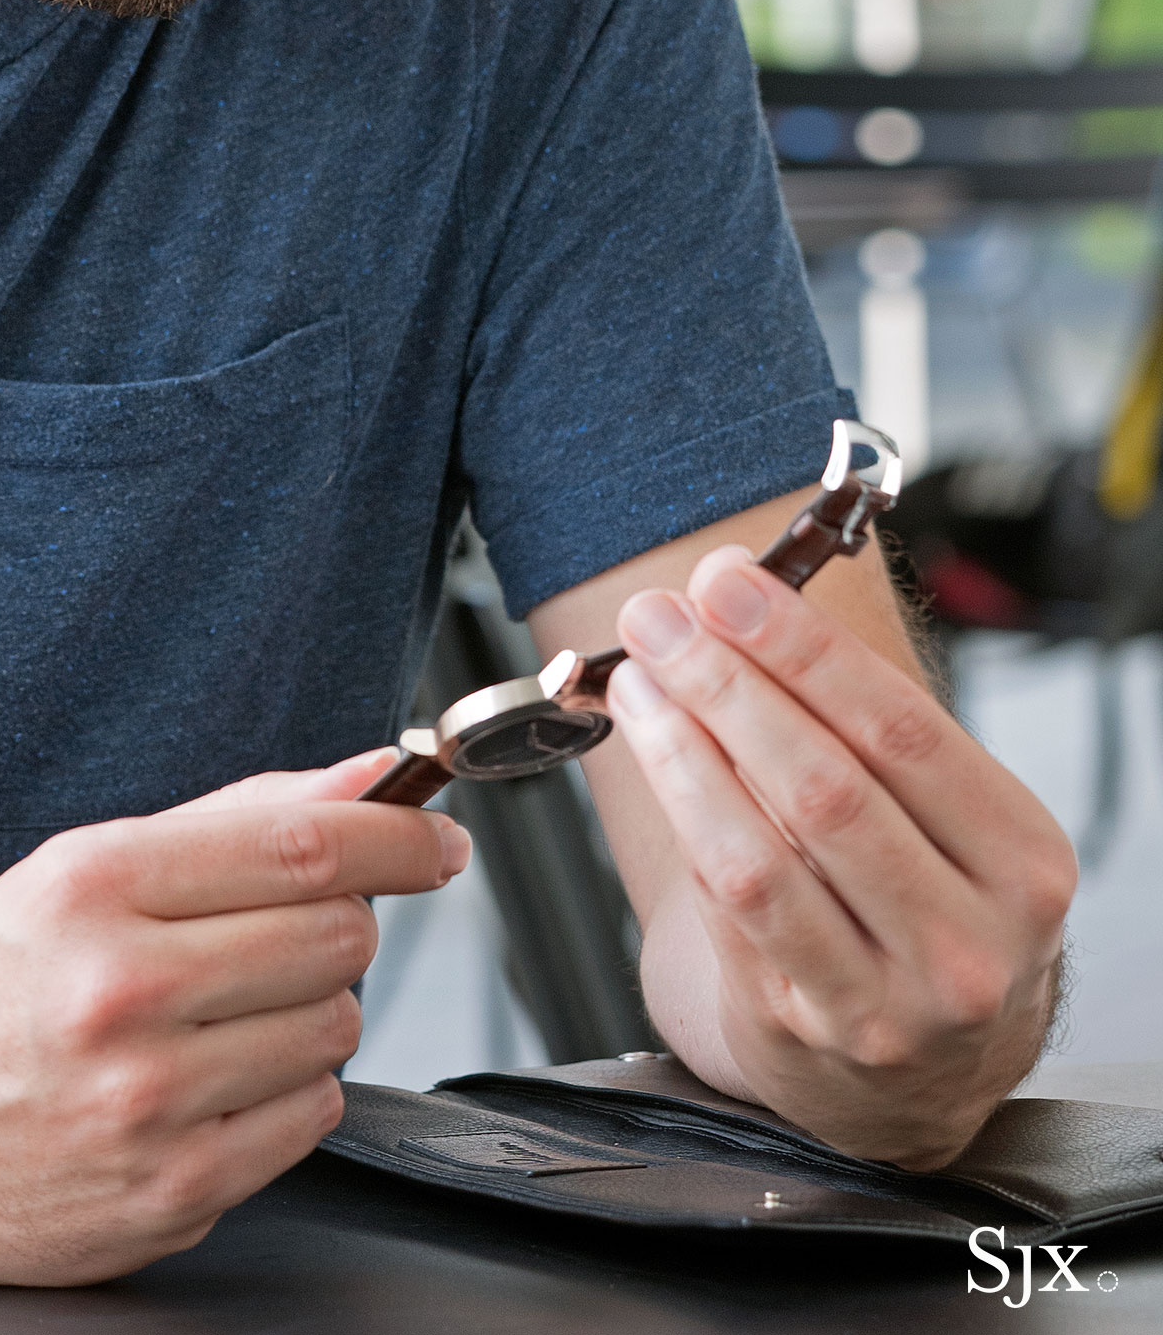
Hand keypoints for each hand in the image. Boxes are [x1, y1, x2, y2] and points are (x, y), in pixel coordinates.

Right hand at [0, 751, 466, 1332]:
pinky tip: (213, 1079)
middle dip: (340, 922)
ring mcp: (149, 1105)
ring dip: (309, 1010)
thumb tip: (367, 780)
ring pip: (336, 1027)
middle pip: (337, 935)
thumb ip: (237, 820)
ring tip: (222, 1012)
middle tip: (279, 931)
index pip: (303, 846)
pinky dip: (287, 1091)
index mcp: (96, 890)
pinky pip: (310, 1117)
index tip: (437, 836)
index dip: (398, 834)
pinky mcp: (173, 1192)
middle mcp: (121, 996)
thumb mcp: (86, 868)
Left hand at [608, 545, 1074, 1167]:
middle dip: (726, 685)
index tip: (727, 583)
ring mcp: (888, 1004)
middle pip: (826, 788)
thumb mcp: (945, 819)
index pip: (902, 729)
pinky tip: (656, 756)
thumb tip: (734, 599)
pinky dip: (685, 821)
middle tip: (659, 617)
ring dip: (682, 751)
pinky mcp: (805, 1038)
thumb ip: (860, 721)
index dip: (803, 646)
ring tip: (637, 681)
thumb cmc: (927, 903)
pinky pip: (729, 913)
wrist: (929, 1075)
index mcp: (1020, 858)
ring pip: (761, 858)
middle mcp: (969, 940)